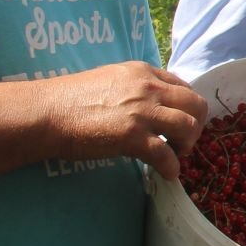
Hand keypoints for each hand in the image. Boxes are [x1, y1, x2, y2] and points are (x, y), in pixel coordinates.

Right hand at [38, 62, 208, 178]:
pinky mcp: (133, 136)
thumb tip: (148, 103)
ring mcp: (143, 111)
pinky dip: (172, 167)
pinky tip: (167, 173)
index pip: (182, 85)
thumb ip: (134, 87)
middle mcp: (149, 87)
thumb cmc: (71, 99)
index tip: (181, 120)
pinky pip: (166, 154)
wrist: (48, 112)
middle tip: (184, 139)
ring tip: (177, 154)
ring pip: (189, 126)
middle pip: (195, 104)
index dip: (186, 106)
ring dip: (188, 143)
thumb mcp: (110, 80)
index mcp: (143, 72)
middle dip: (197, 124)